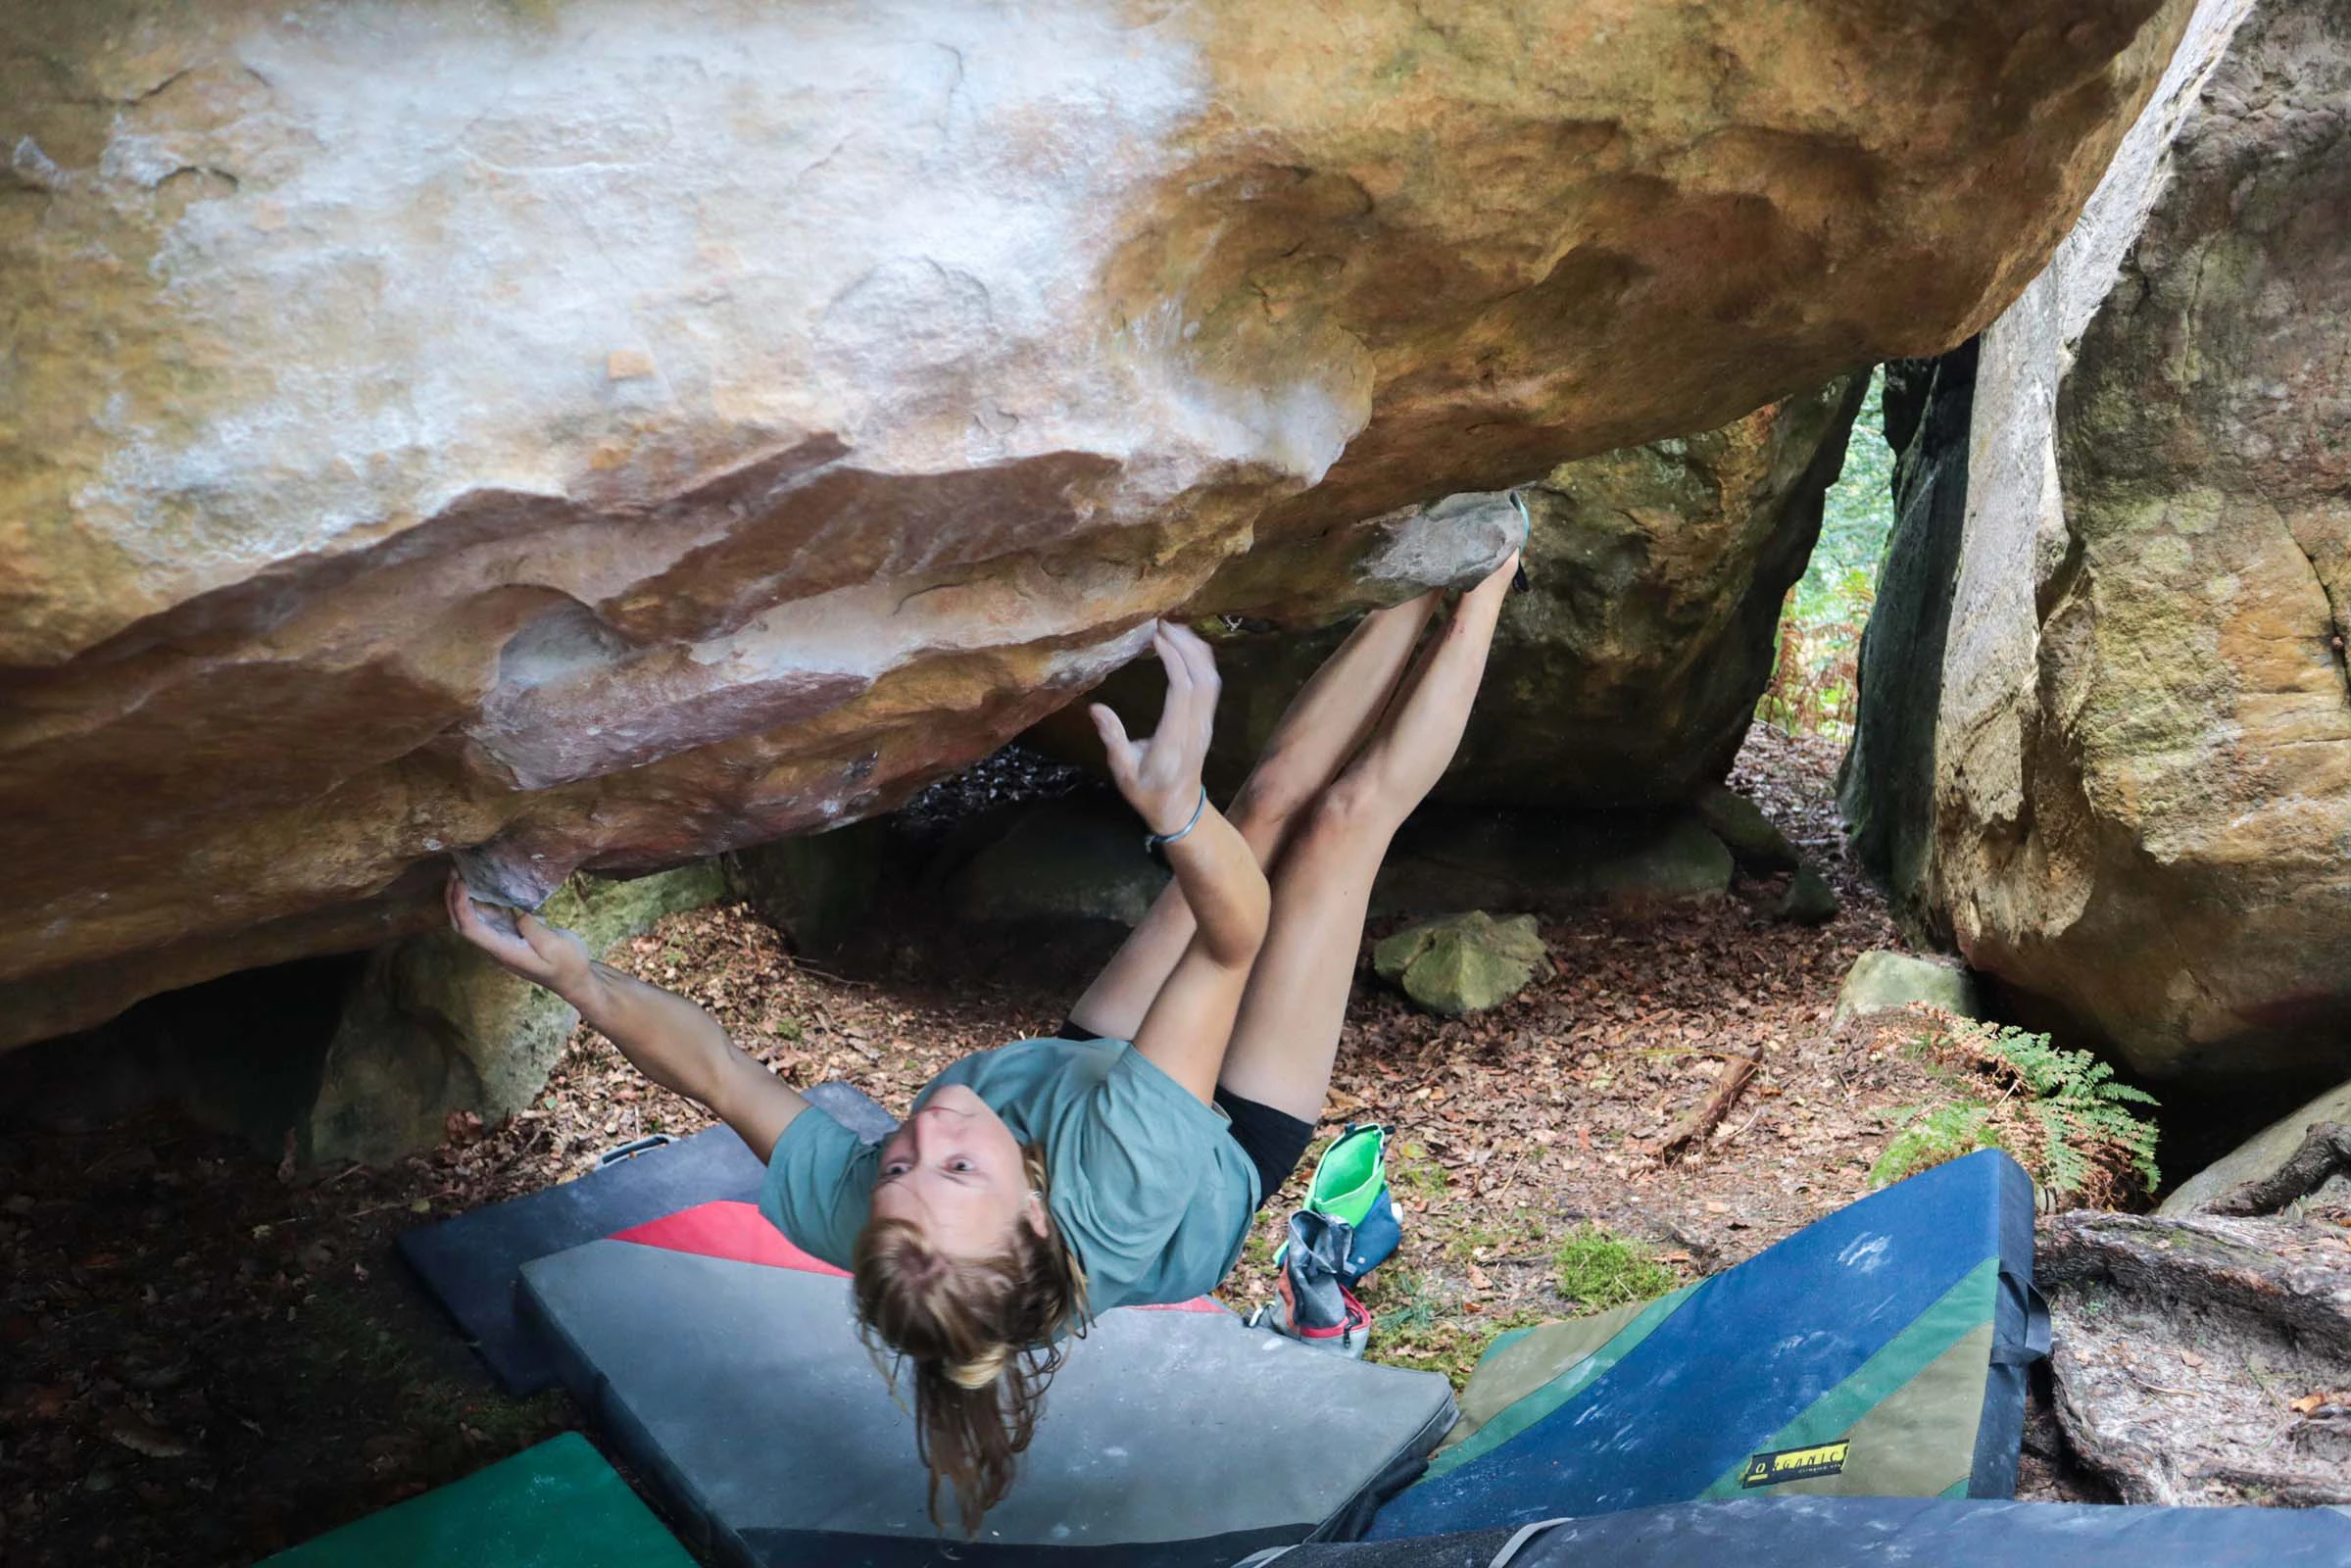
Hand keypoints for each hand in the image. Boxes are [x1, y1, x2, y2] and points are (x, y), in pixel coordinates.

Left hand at [444, 873, 592, 996]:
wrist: (575, 980)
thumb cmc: (569, 965)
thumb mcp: (557, 947)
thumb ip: (534, 930)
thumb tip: (519, 915)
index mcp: (505, 951)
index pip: (471, 930)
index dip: (461, 906)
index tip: (461, 882)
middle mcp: (497, 947)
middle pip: (463, 925)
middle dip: (453, 900)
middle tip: (454, 872)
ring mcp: (502, 941)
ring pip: (473, 920)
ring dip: (463, 899)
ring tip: (462, 873)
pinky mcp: (511, 935)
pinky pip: (489, 917)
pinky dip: (481, 901)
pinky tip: (483, 884)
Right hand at [1090, 621, 1218, 836]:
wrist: (1180, 809)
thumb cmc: (1148, 792)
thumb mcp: (1124, 772)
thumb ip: (1112, 739)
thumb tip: (1096, 708)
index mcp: (1175, 738)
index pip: (1182, 690)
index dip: (1173, 659)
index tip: (1155, 637)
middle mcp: (1195, 727)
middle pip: (1202, 677)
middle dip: (1185, 645)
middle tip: (1162, 624)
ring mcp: (1206, 723)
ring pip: (1211, 678)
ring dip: (1196, 650)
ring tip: (1173, 628)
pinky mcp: (1207, 720)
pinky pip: (1211, 685)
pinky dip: (1202, 660)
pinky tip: (1186, 645)